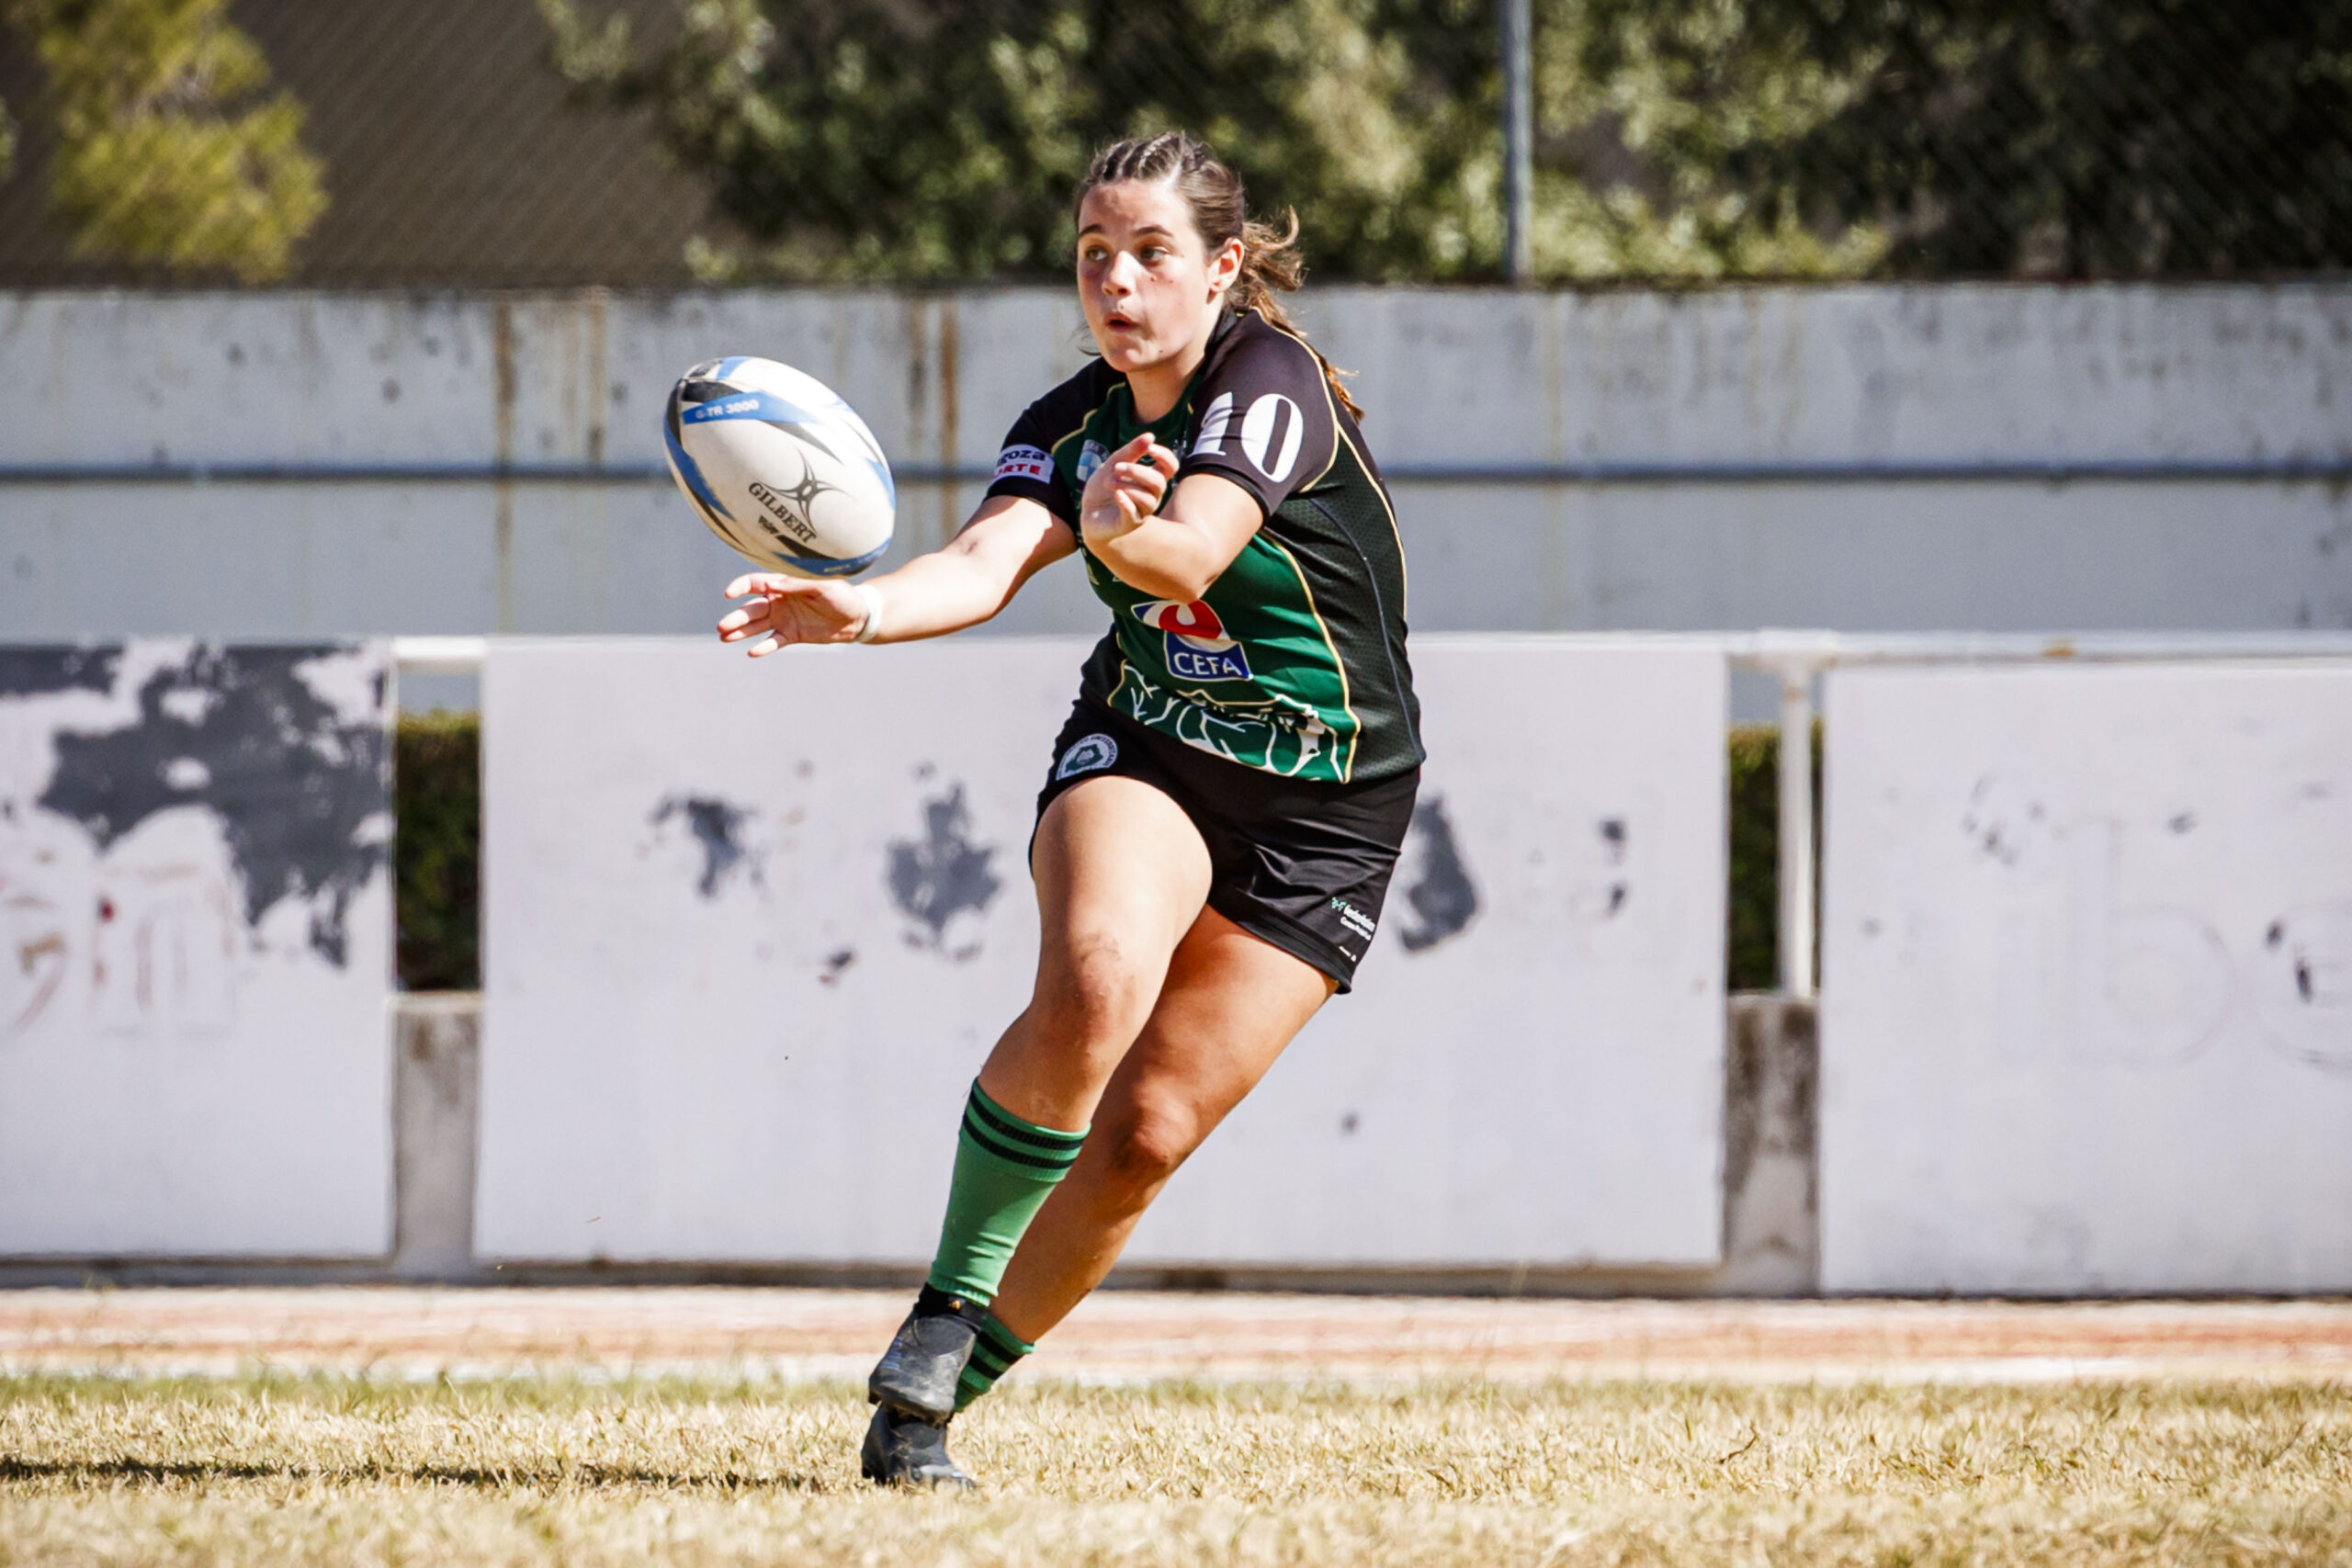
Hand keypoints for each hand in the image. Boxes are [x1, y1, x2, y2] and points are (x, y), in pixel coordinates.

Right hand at [717, 573, 869, 655]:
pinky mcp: (792, 635)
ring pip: (756, 626)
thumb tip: (770, 584)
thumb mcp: (821, 584)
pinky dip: (763, 647)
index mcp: (783, 583)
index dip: (740, 587)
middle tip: (722, 626)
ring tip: (724, 637)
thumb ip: (796, 584)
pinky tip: (751, 652)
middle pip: (751, 608)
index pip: (755, 583)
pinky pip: (773, 641)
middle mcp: (778, 600)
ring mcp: (783, 618)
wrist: (857, 616)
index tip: (729, 594)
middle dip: (736, 617)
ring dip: (740, 632)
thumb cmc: (841, 593)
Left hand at [1079, 433, 1178, 547]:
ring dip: (1126, 485)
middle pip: (1159, 482)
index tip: (1149, 448)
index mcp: (1151, 479)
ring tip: (1107, 481)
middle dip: (1137, 471)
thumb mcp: (1114, 464)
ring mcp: (1143, 511)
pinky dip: (1126, 502)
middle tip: (1116, 467)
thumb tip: (1150, 436)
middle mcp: (1152, 496)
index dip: (1165, 456)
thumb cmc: (1104, 487)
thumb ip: (1131, 451)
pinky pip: (1134, 514)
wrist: (1088, 512)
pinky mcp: (1130, 523)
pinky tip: (1117, 494)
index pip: (1171, 467)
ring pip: (1148, 499)